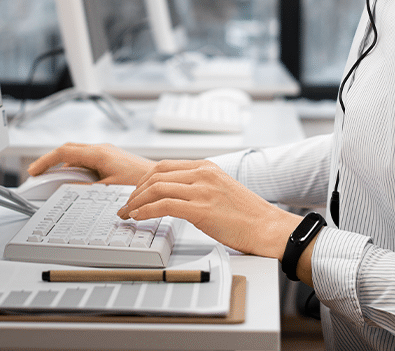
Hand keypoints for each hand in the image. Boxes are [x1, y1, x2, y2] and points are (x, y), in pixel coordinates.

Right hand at [27, 143, 156, 185]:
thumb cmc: (140, 183)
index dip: (46, 161)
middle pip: (69, 151)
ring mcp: (107, 153)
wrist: (161, 181)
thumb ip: (86, 188)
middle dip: (51, 162)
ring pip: (78, 156)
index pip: (64, 152)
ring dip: (64, 167)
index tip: (34, 171)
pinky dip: (76, 170)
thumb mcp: (108, 189)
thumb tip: (67, 189)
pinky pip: (87, 161)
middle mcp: (102, 150)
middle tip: (38, 174)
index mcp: (99, 153)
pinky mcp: (111, 159)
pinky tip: (74, 183)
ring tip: (53, 182)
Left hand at [118, 159, 304, 258]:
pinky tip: (139, 218)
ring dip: (136, 202)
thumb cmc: (248, 216)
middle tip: (127, 204)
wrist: (268, 228)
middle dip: (136, 190)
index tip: (135, 193)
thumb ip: (200, 187)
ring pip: (156, 188)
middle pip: (156, 175)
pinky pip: (163, 205)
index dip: (144, 180)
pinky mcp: (201, 208)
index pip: (165, 166)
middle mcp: (203, 174)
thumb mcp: (221, 190)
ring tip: (128, 213)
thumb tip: (175, 198)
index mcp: (207, 167)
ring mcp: (202, 190)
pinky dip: (146, 211)